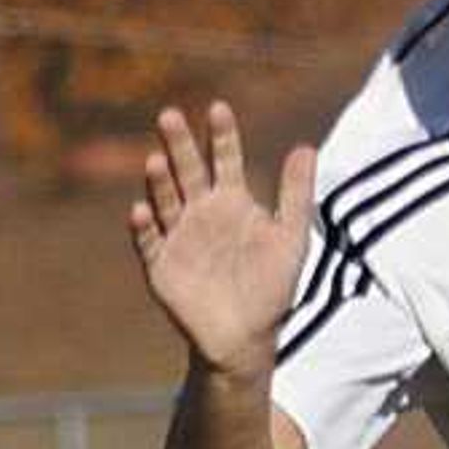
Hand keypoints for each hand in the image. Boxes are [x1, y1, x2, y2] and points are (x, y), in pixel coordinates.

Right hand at [129, 100, 315, 379]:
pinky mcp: (160, 265)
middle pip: (187, 170)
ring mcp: (178, 236)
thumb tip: (307, 146)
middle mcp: (200, 212)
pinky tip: (142, 209)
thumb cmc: (271, 288)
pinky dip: (144, 226)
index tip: (219, 109)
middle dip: (179, 144)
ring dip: (159, 180)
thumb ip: (296, 195)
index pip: (225, 159)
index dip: (222, 135)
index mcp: (232, 201)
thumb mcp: (290, 239)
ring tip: (156, 160)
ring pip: (165, 200)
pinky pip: (149, 241)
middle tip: (170, 115)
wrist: (246, 339)